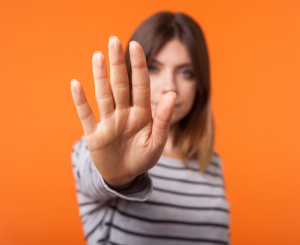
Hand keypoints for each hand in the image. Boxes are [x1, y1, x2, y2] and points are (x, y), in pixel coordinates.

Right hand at [71, 36, 175, 186]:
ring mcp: (108, 122)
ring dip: (100, 77)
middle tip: (113, 40)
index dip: (139, 66)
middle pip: (120, 85)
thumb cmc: (143, 158)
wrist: (125, 175)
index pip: (140, 86)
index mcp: (141, 114)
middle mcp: (124, 113)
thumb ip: (163, 119)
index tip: (136, 45)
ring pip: (103, 95)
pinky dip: (81, 101)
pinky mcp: (94, 134)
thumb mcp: (157, 142)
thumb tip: (172, 94)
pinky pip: (86, 115)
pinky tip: (76, 84)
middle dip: (118, 64)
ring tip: (98, 56)